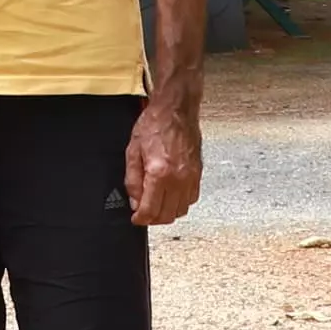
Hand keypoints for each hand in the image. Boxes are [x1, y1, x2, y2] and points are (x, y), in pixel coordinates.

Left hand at [122, 103, 200, 227]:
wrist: (176, 110)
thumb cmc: (155, 124)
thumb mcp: (133, 151)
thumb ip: (132, 180)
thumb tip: (134, 201)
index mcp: (159, 173)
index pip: (150, 210)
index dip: (140, 219)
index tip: (135, 218)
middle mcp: (178, 178)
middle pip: (167, 215)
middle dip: (152, 219)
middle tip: (143, 213)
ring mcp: (191, 177)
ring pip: (180, 211)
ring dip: (167, 212)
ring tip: (156, 205)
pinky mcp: (198, 174)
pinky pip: (191, 199)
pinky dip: (180, 203)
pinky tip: (170, 196)